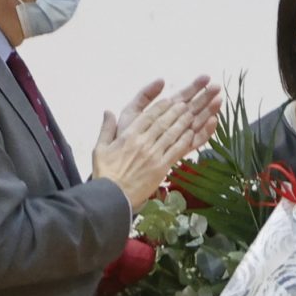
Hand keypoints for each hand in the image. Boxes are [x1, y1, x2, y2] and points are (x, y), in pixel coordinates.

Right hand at [92, 76, 221, 204]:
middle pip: (164, 121)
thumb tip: (108, 111)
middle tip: (190, 99)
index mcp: (128, 136)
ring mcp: (154, 155)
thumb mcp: (100, 148)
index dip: (161, 106)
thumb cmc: (105, 173)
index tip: (171, 98)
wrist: (112, 197)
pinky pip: (177, 150)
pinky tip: (195, 132)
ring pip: (173, 133)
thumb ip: (106, 128)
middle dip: (177, 109)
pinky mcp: (162, 167)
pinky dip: (187, 140)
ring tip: (195, 111)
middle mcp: (143, 143)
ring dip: (185, 121)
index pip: (148, 116)